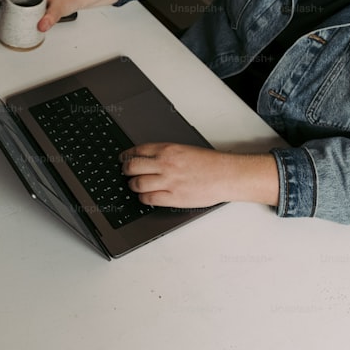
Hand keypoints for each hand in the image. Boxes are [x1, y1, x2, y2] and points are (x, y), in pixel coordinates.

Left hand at [120, 143, 278, 208]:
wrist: (226, 175)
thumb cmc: (210, 164)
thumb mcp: (185, 150)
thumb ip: (166, 154)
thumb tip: (149, 159)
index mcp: (168, 150)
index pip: (138, 151)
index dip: (127, 156)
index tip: (123, 158)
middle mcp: (165, 164)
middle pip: (132, 167)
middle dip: (126, 171)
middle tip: (125, 173)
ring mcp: (168, 181)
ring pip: (137, 184)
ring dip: (133, 185)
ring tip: (134, 186)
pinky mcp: (173, 197)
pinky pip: (149, 199)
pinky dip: (143, 198)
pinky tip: (145, 197)